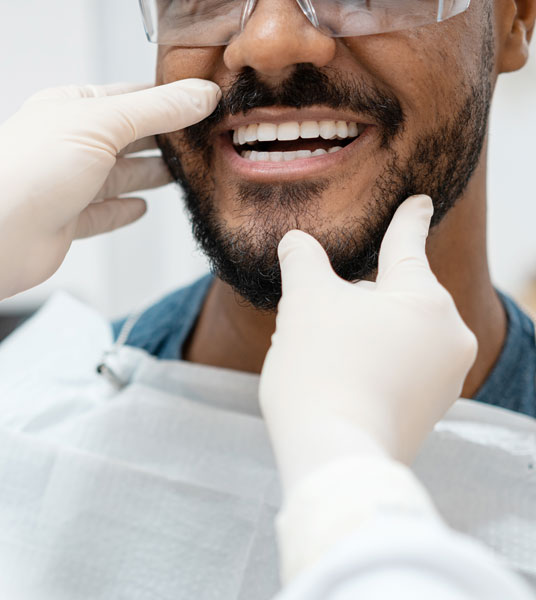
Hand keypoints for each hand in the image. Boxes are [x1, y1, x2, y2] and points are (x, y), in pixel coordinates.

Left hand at [0, 79, 219, 304]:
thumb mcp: (103, 124)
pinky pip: (104, 212)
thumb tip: (202, 95)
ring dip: (149, 174)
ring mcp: (69, 183)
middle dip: (163, 139)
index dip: (167, 101)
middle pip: (128, 138)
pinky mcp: (69, 219)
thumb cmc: (34, 171)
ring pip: (120, 176)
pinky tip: (142, 208)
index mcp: (71, 108)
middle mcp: (70, 144)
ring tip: (181, 173)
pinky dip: (124, 209)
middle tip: (199, 141)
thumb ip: (157, 111)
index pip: (130, 98)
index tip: (201, 105)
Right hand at [259, 195, 477, 494]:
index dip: (407, 219)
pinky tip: (339, 379)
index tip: (420, 201)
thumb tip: (294, 241)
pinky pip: (397, 368)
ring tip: (322, 356)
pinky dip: (369, 363)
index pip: (408, 245)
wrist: (334, 454)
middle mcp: (447, 336)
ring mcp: (443, 379)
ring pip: (393, 333)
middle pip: (393, 296)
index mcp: (425, 299)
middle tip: (315, 320)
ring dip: (357, 333)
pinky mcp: (428, 411)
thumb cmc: (321, 367)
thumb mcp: (305, 301)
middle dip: (355, 299)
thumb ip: (302, 261)